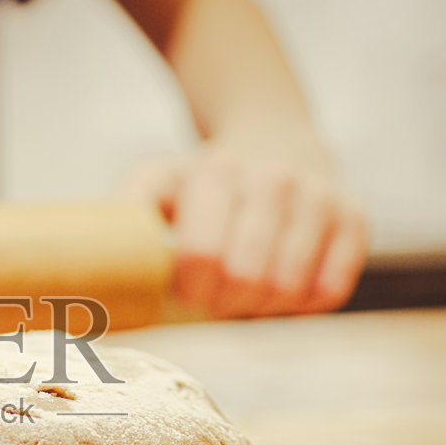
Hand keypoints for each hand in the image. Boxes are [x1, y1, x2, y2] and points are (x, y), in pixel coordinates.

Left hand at [124, 144, 369, 317]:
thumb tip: (90, 267)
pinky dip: (303, 303)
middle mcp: (271, 178)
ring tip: (249, 292)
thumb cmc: (205, 181)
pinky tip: (285, 285)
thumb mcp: (156, 182)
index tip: (187, 291)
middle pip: (247, 278)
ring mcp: (319, 196)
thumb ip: (126, 216)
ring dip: (263, 306)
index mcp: (214, 174)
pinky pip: (330, 289)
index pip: (201, 255)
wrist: (276, 138)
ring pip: (291, 288)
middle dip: (226, 303)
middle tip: (219, 299)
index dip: (191, 289)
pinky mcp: (355, 217)